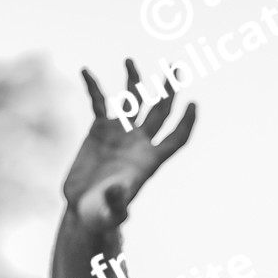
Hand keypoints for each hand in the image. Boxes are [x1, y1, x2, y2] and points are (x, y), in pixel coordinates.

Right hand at [64, 60, 195, 229]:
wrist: (83, 209)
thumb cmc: (102, 216)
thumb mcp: (110, 214)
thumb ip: (117, 204)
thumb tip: (119, 190)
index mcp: (149, 160)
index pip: (176, 138)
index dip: (187, 123)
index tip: (193, 104)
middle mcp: (139, 142)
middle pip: (161, 112)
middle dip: (169, 91)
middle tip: (176, 68)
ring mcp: (120, 133)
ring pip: (133, 101)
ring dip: (134, 80)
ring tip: (130, 60)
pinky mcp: (99, 130)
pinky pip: (99, 103)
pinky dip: (94, 88)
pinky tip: (86, 71)